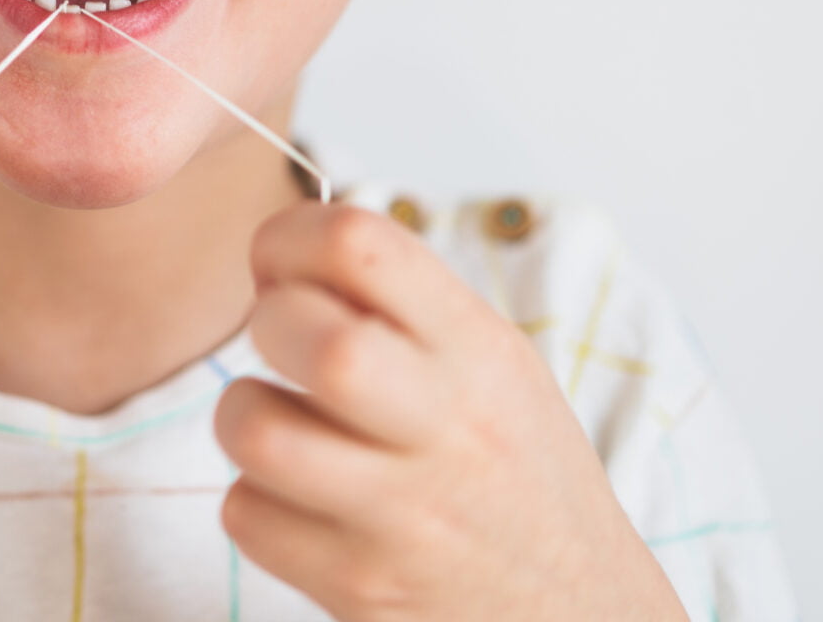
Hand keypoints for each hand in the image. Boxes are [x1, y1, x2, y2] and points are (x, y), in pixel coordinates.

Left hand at [212, 202, 687, 621]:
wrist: (577, 615)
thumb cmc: (514, 472)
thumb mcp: (494, 366)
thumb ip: (400, 305)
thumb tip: (278, 256)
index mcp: (476, 349)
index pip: (359, 244)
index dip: (288, 238)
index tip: (281, 267)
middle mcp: (444, 424)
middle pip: (305, 335)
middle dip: (266, 324)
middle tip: (285, 350)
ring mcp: (400, 512)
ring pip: (253, 427)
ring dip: (245, 416)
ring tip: (285, 427)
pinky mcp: (357, 585)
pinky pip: (246, 515)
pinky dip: (257, 504)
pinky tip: (303, 504)